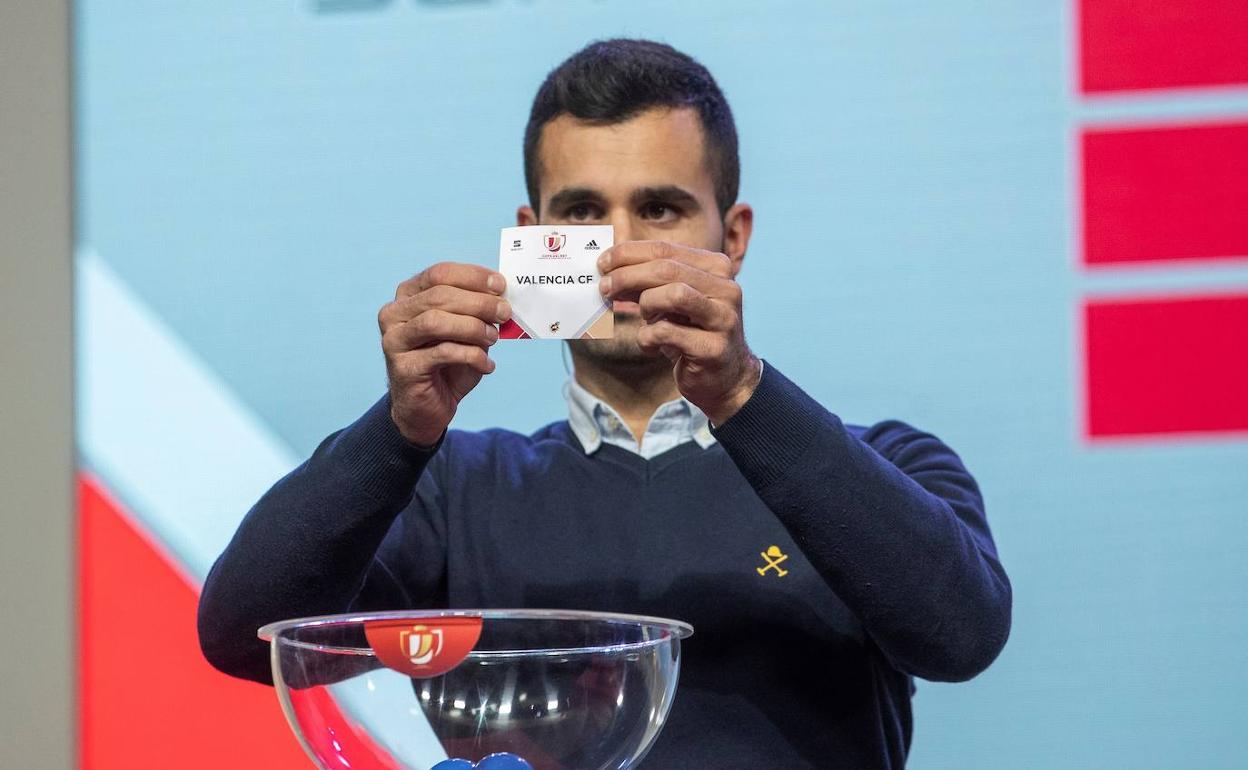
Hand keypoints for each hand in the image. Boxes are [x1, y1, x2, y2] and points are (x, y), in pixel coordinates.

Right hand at [378, 262, 510, 445]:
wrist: (426, 407)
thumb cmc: (447, 364)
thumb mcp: (465, 332)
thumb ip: (477, 312)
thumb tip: (501, 298)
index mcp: (408, 295)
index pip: (439, 273)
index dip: (473, 276)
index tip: (501, 285)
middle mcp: (394, 314)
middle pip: (439, 295)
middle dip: (478, 302)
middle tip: (504, 312)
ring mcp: (394, 340)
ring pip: (436, 322)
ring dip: (473, 327)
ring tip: (493, 338)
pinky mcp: (403, 367)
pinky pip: (442, 353)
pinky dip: (472, 356)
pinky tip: (487, 365)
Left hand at [598, 241, 760, 424]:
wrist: (725, 377)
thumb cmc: (692, 333)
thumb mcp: (671, 301)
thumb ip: (648, 282)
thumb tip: (609, 269)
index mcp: (716, 267)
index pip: (665, 249)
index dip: (628, 254)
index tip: (602, 263)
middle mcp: (726, 288)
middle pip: (666, 269)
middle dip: (627, 276)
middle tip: (604, 288)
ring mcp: (723, 318)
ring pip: (674, 294)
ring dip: (647, 305)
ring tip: (644, 319)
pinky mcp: (714, 349)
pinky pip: (667, 333)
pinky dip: (648, 338)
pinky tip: (650, 345)